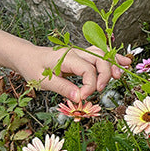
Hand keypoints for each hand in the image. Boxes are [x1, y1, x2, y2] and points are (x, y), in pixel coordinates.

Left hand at [16, 44, 131, 101]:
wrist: (25, 56)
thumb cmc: (32, 67)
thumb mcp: (43, 81)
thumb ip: (63, 88)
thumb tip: (80, 98)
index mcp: (66, 57)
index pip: (88, 70)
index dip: (90, 85)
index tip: (83, 97)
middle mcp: (75, 52)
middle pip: (99, 59)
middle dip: (105, 75)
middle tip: (100, 90)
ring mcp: (78, 53)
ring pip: (102, 55)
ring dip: (113, 64)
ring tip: (121, 75)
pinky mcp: (80, 56)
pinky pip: (99, 55)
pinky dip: (111, 59)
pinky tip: (123, 62)